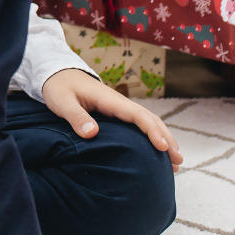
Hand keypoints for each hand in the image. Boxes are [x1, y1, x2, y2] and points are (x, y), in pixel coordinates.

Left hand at [41, 68, 183, 168]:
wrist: (56, 73)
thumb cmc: (59, 88)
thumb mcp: (62, 102)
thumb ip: (76, 117)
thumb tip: (93, 133)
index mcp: (110, 100)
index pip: (137, 115)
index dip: (152, 131)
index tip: (163, 147)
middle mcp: (119, 104)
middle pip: (150, 120)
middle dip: (166, 138)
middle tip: (178, 161)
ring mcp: (119, 108)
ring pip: (148, 122)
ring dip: (163, 138)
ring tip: (176, 162)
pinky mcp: (116, 114)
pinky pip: (139, 125)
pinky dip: (152, 136)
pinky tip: (156, 152)